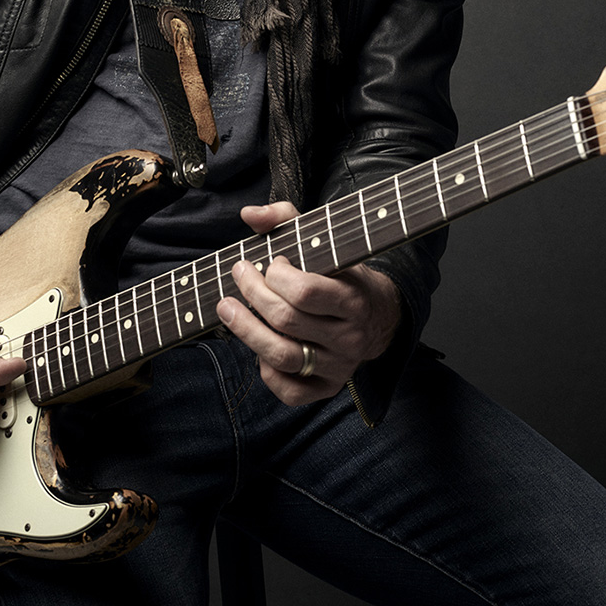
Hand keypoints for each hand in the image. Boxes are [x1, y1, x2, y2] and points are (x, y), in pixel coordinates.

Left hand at [214, 200, 402, 405]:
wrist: (379, 315)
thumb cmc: (342, 274)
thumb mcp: (323, 242)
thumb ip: (286, 220)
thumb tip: (249, 214)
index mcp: (354, 301)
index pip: (305, 292)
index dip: (276, 276)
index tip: (269, 263)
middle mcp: (349, 338)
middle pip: (286, 321)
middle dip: (252, 294)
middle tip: (239, 275)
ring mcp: (339, 366)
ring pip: (283, 356)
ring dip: (246, 331)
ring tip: (226, 308)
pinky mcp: (327, 387)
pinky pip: (290, 391)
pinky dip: (267, 371)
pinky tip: (257, 348)